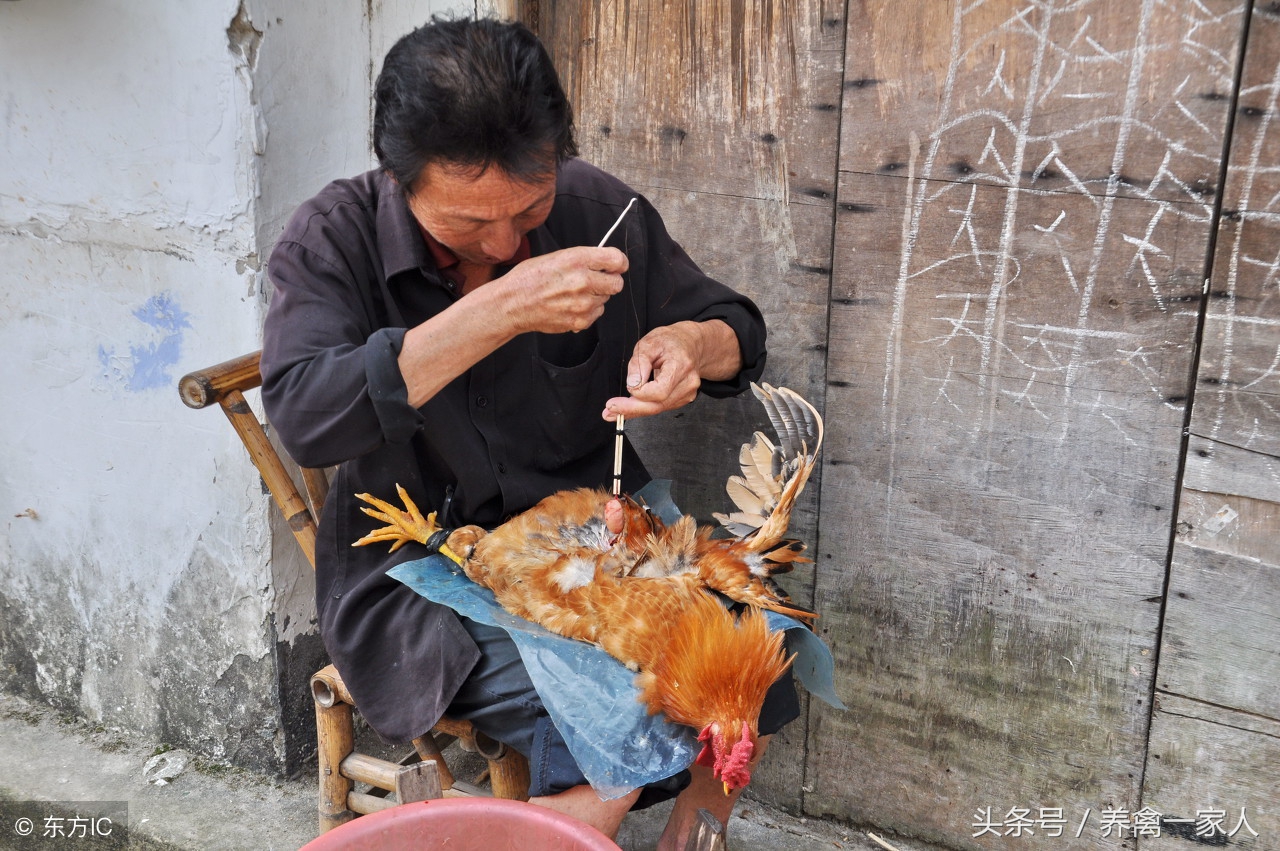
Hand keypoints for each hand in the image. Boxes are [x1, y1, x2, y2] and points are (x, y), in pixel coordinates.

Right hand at [497, 246, 627, 334]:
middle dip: (609, 282)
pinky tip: (570, 305)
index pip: (617, 259)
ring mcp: (583, 303)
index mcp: (577, 259)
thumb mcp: (557, 257)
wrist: (513, 304)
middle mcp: (583, 280)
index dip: (618, 263)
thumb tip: (607, 264)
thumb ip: (584, 259)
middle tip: (595, 281)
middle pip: (617, 283)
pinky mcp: (580, 321)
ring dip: (596, 297)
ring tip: (573, 294)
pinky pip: (596, 313)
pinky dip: (588, 310)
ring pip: (606, 299)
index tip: (615, 266)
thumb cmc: (530, 278)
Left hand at [603, 320, 738, 420]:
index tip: (627, 388)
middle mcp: (688, 382)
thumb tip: (633, 385)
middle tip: (609, 412)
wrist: (689, 343)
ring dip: (635, 410)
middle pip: (658, 405)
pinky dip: (644, 407)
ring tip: (614, 410)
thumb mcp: (649, 343)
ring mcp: (688, 393)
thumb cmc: (669, 341)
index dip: (640, 393)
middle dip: (632, 409)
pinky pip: (660, 407)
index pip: (659, 391)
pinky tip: (631, 406)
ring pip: (657, 409)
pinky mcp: (683, 398)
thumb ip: (639, 363)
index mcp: (681, 365)